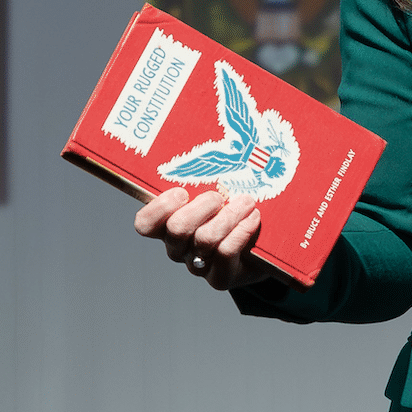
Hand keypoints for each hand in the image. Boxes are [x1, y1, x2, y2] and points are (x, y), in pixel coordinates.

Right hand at [134, 187, 277, 291]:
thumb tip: (223, 134)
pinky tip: (253, 218)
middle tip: (220, 196)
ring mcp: (198, 264)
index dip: (159, 208)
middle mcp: (179, 246)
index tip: (182, 192)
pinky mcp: (220, 277)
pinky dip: (241, 231)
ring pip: (204, 240)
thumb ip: (212, 173)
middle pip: (177, 229)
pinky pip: (225, 253)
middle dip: (202, 207)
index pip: (145, 223)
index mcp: (169, 224)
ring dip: (229, 216)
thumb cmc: (238, 209)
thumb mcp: (223, 189)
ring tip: (246, 202)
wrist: (265, 248)